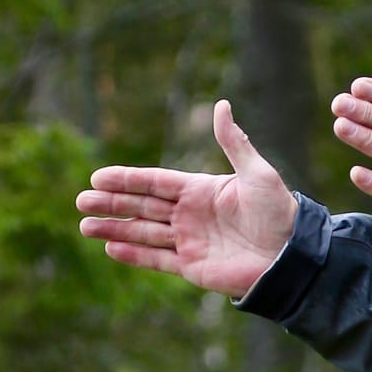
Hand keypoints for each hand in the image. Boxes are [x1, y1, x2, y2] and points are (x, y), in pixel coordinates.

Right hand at [75, 101, 296, 297]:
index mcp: (200, 189)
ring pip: (142, 232)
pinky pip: (156, 260)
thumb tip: (221, 105)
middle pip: (141, 206)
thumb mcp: (257, 173)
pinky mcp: (191, 267)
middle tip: (80, 200)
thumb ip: (234, 142)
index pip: (154, 182)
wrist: (291, 256)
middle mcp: (189, 214)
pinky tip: (110, 248)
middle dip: (111, 203)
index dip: (126, 179)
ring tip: (85, 226)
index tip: (98, 176)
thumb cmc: (278, 212)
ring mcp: (188, 241)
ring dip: (114, 229)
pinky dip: (134, 255)